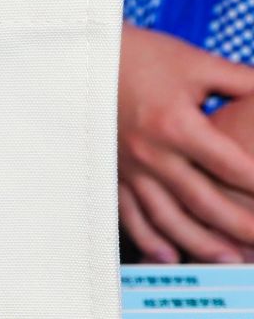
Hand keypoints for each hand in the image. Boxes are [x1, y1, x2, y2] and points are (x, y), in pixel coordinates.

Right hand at [118, 23, 253, 262]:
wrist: (81, 59)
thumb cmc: (143, 57)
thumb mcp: (197, 63)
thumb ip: (243, 82)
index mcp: (176, 125)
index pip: (230, 164)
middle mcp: (151, 154)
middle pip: (203, 200)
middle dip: (240, 226)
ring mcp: (127, 169)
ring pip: (167, 217)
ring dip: (200, 243)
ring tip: (229, 261)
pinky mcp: (111, 174)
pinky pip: (129, 214)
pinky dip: (149, 239)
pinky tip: (170, 257)